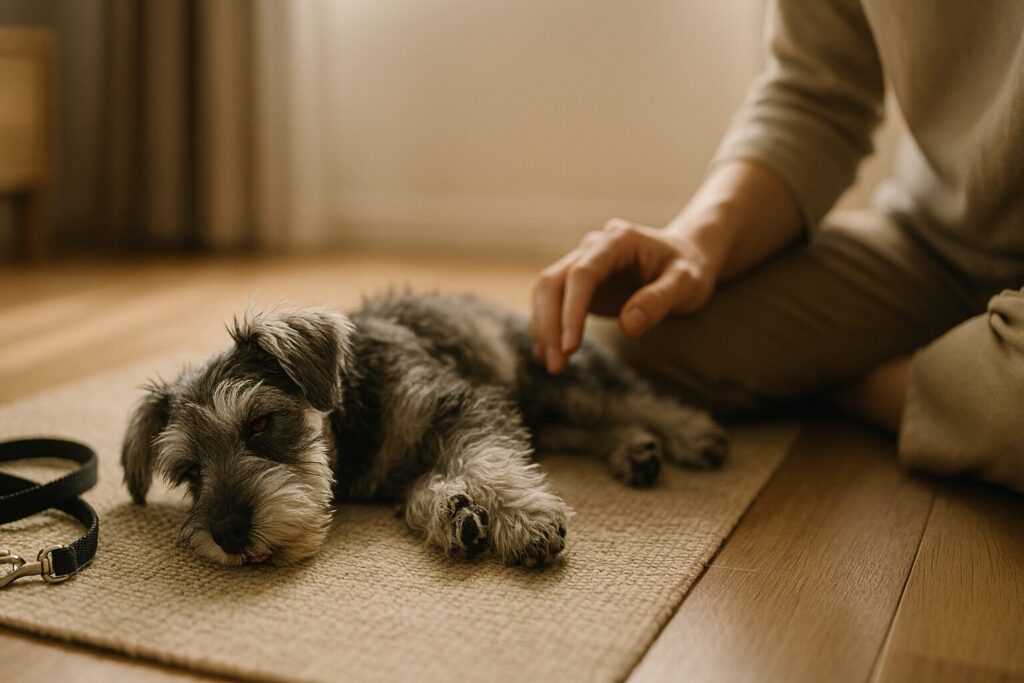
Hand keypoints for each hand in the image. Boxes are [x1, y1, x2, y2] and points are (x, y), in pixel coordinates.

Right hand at [530, 217, 720, 373]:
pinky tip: (549, 355)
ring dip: (543, 329)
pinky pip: (551, 302)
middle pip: (552, 282)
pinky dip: (546, 328)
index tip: (570, 347)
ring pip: (545, 292)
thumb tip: (628, 325)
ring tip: (553, 366)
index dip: (571, 311)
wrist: (686, 256)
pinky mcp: (578, 283)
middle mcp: (592, 248)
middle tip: (557, 367)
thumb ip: (659, 300)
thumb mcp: (687, 283)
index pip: (581, 274)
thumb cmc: (689, 268)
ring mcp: (582, 263)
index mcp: (617, 241)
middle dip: (549, 325)